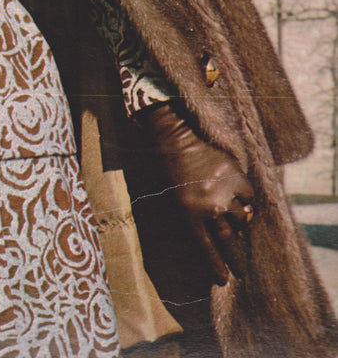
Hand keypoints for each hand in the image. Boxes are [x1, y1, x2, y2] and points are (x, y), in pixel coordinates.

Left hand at [142, 102, 254, 285]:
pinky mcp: (235, 177)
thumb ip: (195, 220)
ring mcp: (224, 191)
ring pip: (241, 219)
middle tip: (242, 272)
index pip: (206, 248)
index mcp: (189, 214)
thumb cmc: (172, 172)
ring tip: (236, 221)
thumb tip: (221, 238)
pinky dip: (246, 200)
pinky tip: (240, 198)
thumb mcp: (175, 201)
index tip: (225, 280)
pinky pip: (249, 197)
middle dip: (235, 259)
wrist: (177, 140)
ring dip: (240, 222)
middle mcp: (208, 206)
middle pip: (227, 240)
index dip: (216, 266)